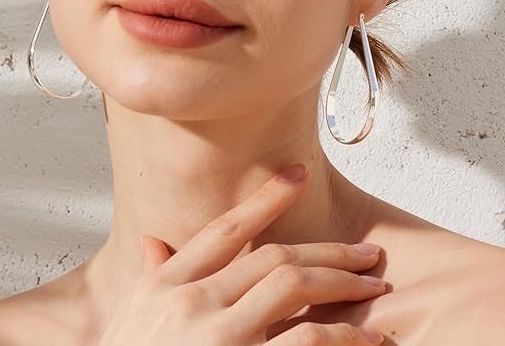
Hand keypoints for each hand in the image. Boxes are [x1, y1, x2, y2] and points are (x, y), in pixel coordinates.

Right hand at [98, 163, 385, 344]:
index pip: (226, 228)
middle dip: (329, 250)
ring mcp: (220, 337)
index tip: (298, 176)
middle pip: (275, 256)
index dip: (266, 199)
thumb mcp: (130, 323)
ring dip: (343, 282)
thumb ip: (151, 280)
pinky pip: (307, 341)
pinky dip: (345, 336)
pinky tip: (370, 338)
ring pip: (295, 286)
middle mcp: (193, 302)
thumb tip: (153, 243)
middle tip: (367, 252)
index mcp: (167, 284)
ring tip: (374, 285)